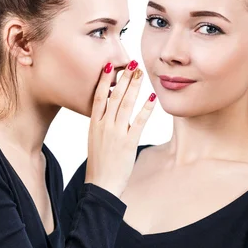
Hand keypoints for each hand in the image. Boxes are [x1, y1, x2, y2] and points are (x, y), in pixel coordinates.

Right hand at [85, 61, 155, 197]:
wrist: (100, 185)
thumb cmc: (100, 163)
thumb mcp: (95, 140)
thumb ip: (102, 124)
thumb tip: (109, 112)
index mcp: (94, 124)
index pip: (99, 96)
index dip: (105, 80)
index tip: (111, 66)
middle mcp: (104, 125)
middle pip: (114, 96)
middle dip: (124, 78)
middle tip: (132, 63)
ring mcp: (116, 133)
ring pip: (126, 104)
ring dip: (135, 87)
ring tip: (141, 73)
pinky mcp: (129, 142)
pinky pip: (139, 121)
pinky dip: (146, 108)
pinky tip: (152, 97)